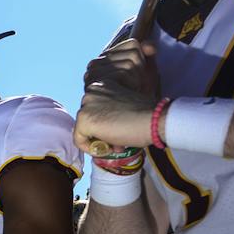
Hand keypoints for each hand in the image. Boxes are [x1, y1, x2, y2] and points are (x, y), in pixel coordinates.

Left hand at [75, 39, 160, 154]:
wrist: (154, 119)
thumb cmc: (146, 115)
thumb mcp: (123, 108)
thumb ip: (110, 115)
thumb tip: (102, 132)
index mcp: (102, 85)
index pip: (93, 110)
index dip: (105, 125)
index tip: (120, 131)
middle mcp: (91, 92)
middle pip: (86, 119)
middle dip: (101, 133)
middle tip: (119, 141)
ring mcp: (86, 105)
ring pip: (83, 130)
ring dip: (98, 140)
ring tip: (117, 144)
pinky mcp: (84, 120)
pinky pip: (79, 140)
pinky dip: (90, 148)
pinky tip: (107, 148)